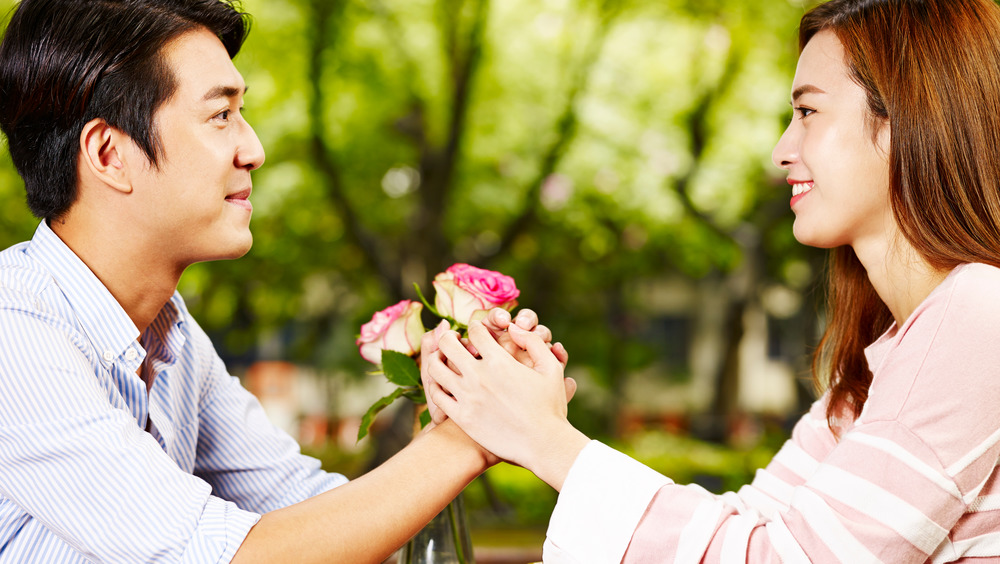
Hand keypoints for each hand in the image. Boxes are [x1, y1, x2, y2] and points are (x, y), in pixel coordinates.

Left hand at [420, 308, 569, 424]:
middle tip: (452, 339)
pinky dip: (435, 386)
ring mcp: (467, 397)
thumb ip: (532, 341)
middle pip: (447, 344)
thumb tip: (512, 327)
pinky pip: (436, 396)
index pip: (475, 330)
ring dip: (437, 358)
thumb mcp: (551, 368)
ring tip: (442, 359)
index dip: (475, 326)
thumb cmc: (550, 406)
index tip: (477, 331)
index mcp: (499, 361)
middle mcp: (478, 376)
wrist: (543, 444)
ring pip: (435, 368)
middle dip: (448, 337)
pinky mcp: (462, 417)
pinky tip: (442, 385)